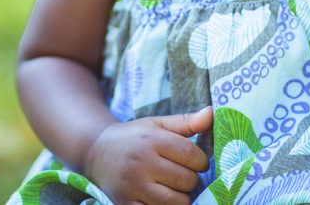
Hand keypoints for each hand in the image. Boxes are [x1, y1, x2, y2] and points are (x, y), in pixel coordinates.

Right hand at [84, 105, 212, 204]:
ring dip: (181, 197)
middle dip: (191, 179)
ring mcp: (133, 186)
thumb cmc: (134, 137)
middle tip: (183, 175)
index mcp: (150, 139)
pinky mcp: (127, 204)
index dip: (201, 160)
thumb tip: (212, 113)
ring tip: (174, 187)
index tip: (196, 161)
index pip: (190, 154)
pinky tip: (162, 198)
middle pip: (186, 179)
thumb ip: (186, 122)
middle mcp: (141, 162)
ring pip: (177, 201)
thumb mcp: (156, 124)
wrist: (97, 153)